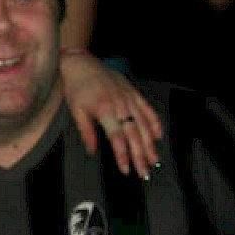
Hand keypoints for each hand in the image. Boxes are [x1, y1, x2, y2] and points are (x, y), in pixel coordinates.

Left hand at [59, 50, 161, 177]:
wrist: (81, 62)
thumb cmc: (76, 87)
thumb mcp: (76, 110)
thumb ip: (86, 132)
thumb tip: (92, 152)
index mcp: (105, 110)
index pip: (118, 138)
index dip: (123, 155)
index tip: (126, 170)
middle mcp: (121, 105)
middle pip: (134, 135)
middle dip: (140, 156)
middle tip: (144, 172)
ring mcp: (129, 98)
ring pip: (143, 124)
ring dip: (150, 144)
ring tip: (154, 160)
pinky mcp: (133, 93)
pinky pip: (147, 109)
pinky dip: (154, 122)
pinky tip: (158, 136)